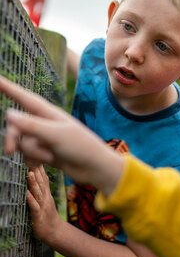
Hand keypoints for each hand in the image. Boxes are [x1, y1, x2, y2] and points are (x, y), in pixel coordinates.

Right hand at [0, 76, 123, 194]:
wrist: (94, 168)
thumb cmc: (80, 146)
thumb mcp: (55, 135)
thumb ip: (31, 126)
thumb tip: (8, 114)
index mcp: (48, 113)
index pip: (23, 97)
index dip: (8, 88)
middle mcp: (44, 123)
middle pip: (16, 126)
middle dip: (12, 138)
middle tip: (9, 151)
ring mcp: (44, 138)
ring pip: (22, 143)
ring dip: (32, 152)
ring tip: (50, 156)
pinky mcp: (45, 152)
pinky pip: (28, 155)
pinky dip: (33, 160)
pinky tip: (44, 164)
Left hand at [27, 165, 61, 243]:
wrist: (54, 232)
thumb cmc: (48, 216)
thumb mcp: (46, 199)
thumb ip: (42, 187)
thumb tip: (37, 174)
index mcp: (46, 193)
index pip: (43, 177)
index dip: (39, 167)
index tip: (35, 156)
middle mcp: (45, 198)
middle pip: (41, 182)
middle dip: (36, 171)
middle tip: (32, 158)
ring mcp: (43, 206)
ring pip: (38, 193)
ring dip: (33, 183)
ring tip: (29, 173)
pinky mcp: (39, 216)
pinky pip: (34, 207)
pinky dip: (31, 200)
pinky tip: (27, 194)